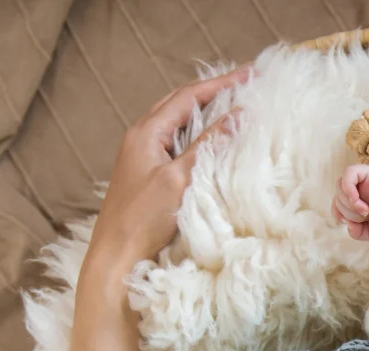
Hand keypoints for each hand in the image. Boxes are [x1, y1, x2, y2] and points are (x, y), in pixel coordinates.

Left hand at [82, 67, 249, 281]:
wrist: (116, 259)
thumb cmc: (142, 220)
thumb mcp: (178, 178)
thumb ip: (207, 145)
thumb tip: (238, 114)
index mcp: (144, 132)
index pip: (188, 96)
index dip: (221, 83)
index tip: (252, 74)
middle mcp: (141, 139)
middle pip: (181, 104)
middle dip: (214, 91)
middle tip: (246, 85)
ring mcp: (143, 159)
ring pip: (179, 124)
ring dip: (206, 113)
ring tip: (235, 106)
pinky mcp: (149, 178)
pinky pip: (178, 146)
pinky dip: (200, 137)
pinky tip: (215, 144)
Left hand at [332, 164, 368, 240]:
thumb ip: (355, 231)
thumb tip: (346, 223)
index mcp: (361, 199)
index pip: (337, 201)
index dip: (338, 212)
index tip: (350, 222)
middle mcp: (362, 188)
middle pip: (338, 194)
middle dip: (346, 210)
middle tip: (365, 216)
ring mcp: (366, 179)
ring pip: (341, 185)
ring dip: (349, 203)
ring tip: (366, 211)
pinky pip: (350, 173)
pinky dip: (348, 188)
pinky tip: (357, 200)